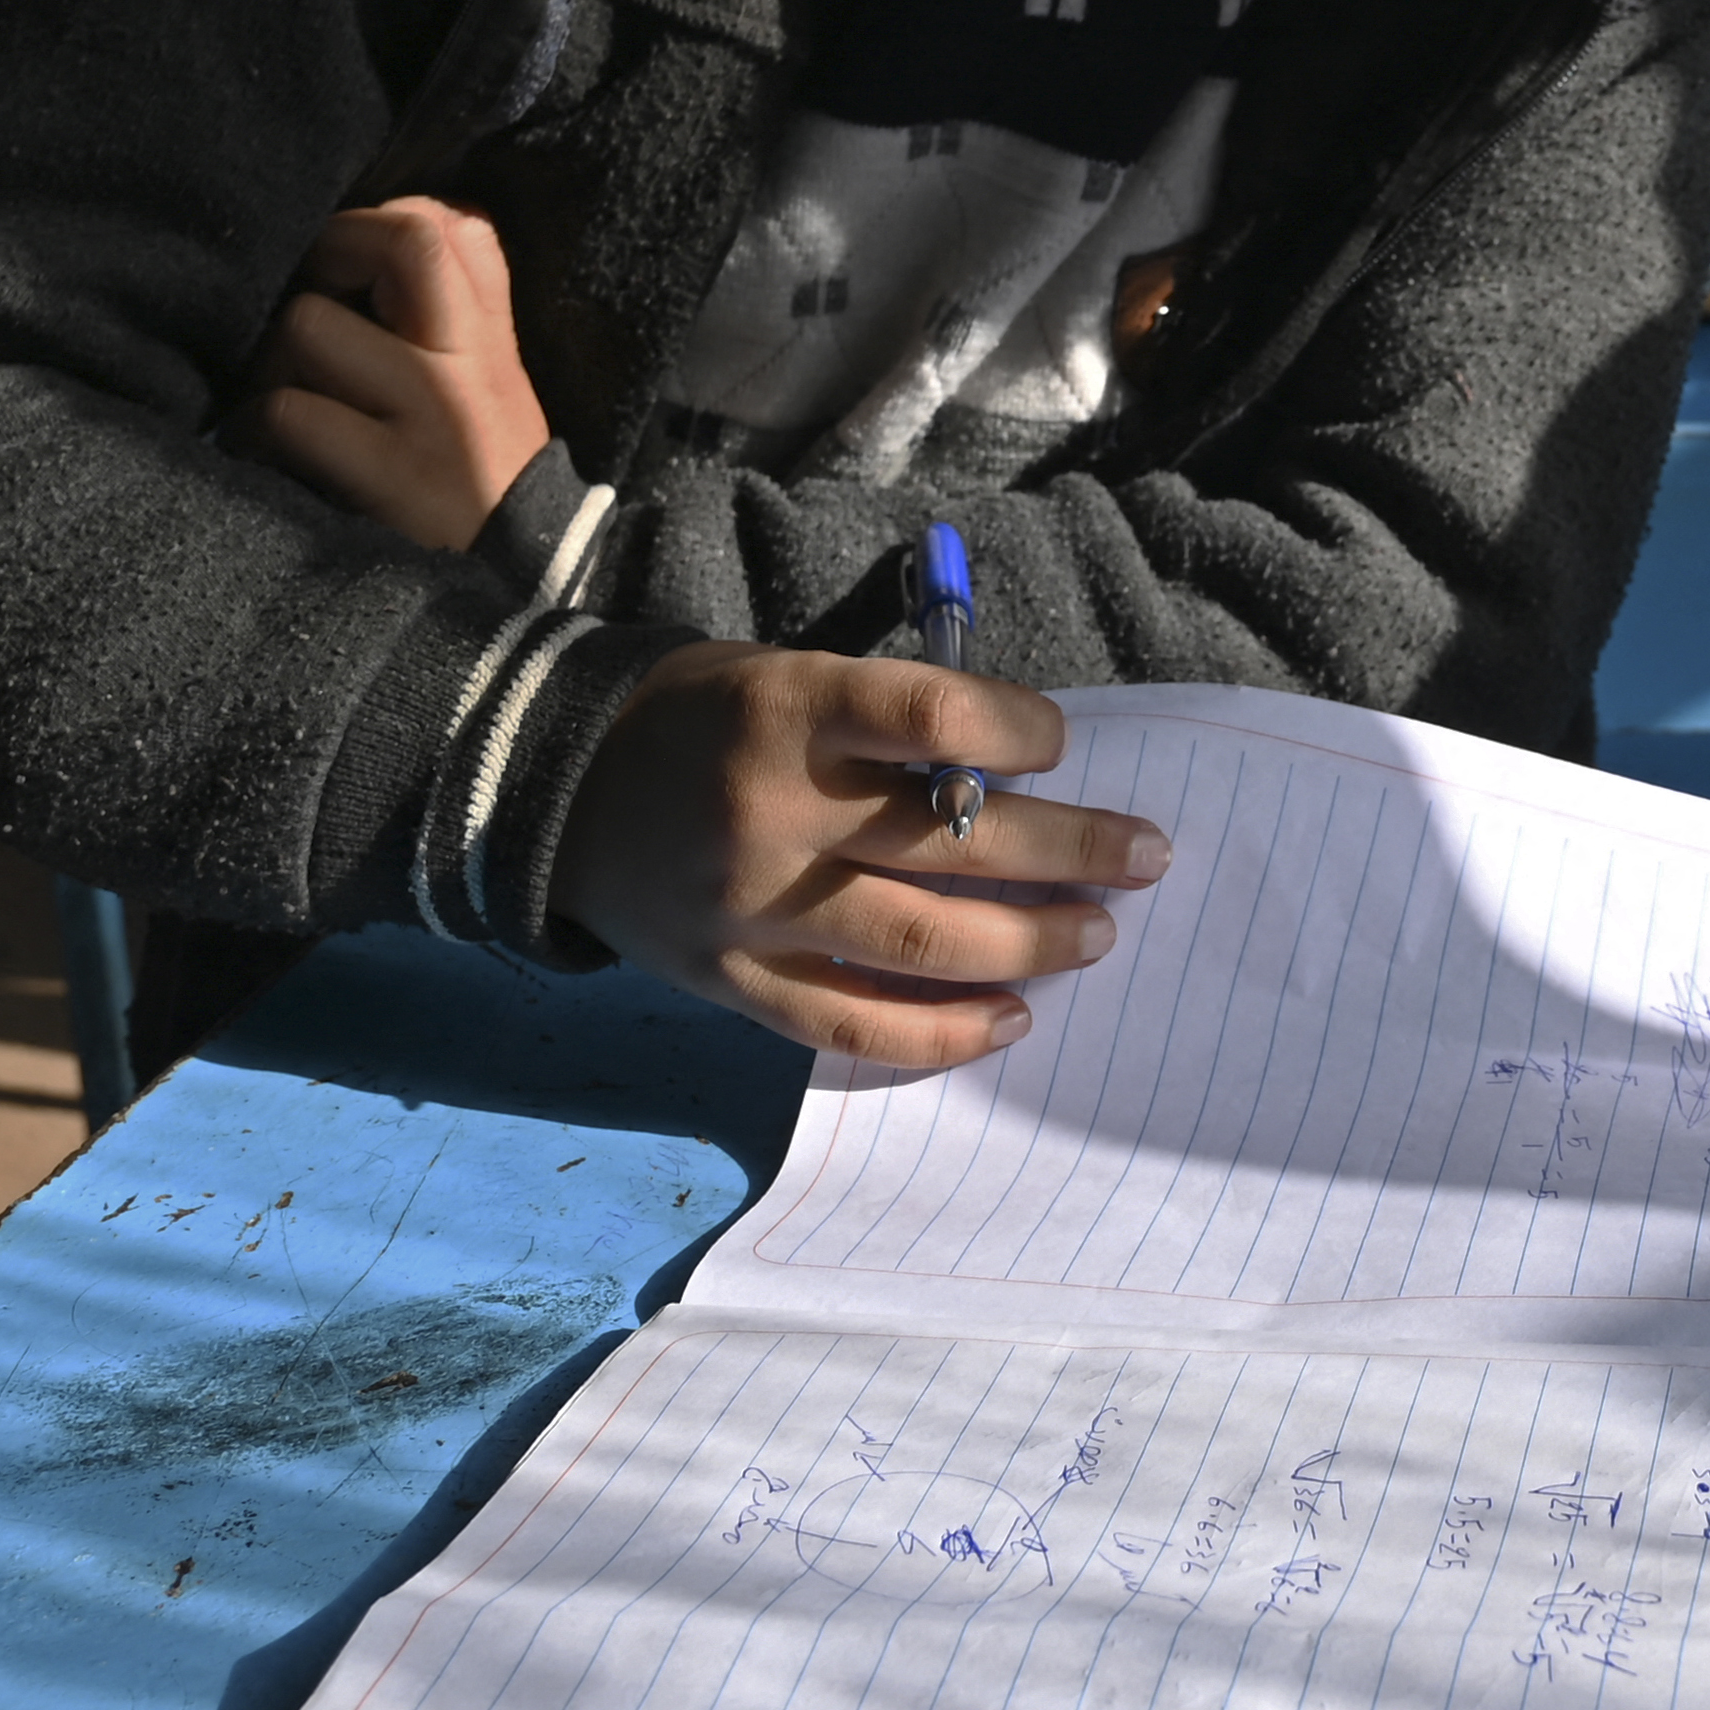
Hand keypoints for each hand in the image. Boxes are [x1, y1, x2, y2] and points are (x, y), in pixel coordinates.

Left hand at [234, 197, 553, 550]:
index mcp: (493, 336)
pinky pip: (288, 414)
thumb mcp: (486, 390)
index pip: (449, 222)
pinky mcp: (396, 476)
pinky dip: (252, 430)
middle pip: (404, 239)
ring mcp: (437, 415)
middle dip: (328, 251)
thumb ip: (442, 323)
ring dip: (269, 363)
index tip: (345, 267)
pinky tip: (261, 453)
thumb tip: (338, 258)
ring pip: (310, 325)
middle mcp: (473, 362)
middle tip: (301, 305)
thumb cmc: (477, 482)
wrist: (518, 588)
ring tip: (273, 400)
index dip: (378, 222)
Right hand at [553, 643, 1166, 1068]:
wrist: (564, 790)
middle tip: (1145, 856)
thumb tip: (1023, 782)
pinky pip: (858, 1025)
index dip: (1020, 731)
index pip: (934, 717)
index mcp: (787, 710)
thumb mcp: (787, 677)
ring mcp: (752, 910)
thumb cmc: (707, 720)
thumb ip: (889, 725)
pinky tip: (1013, 1017)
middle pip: (953, 842)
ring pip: (923, 944)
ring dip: (1032, 945)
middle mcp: (771, 812)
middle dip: (1073, 851)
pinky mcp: (736, 983)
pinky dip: (947, 1032)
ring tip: (1095, 934)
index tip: (1060, 744)